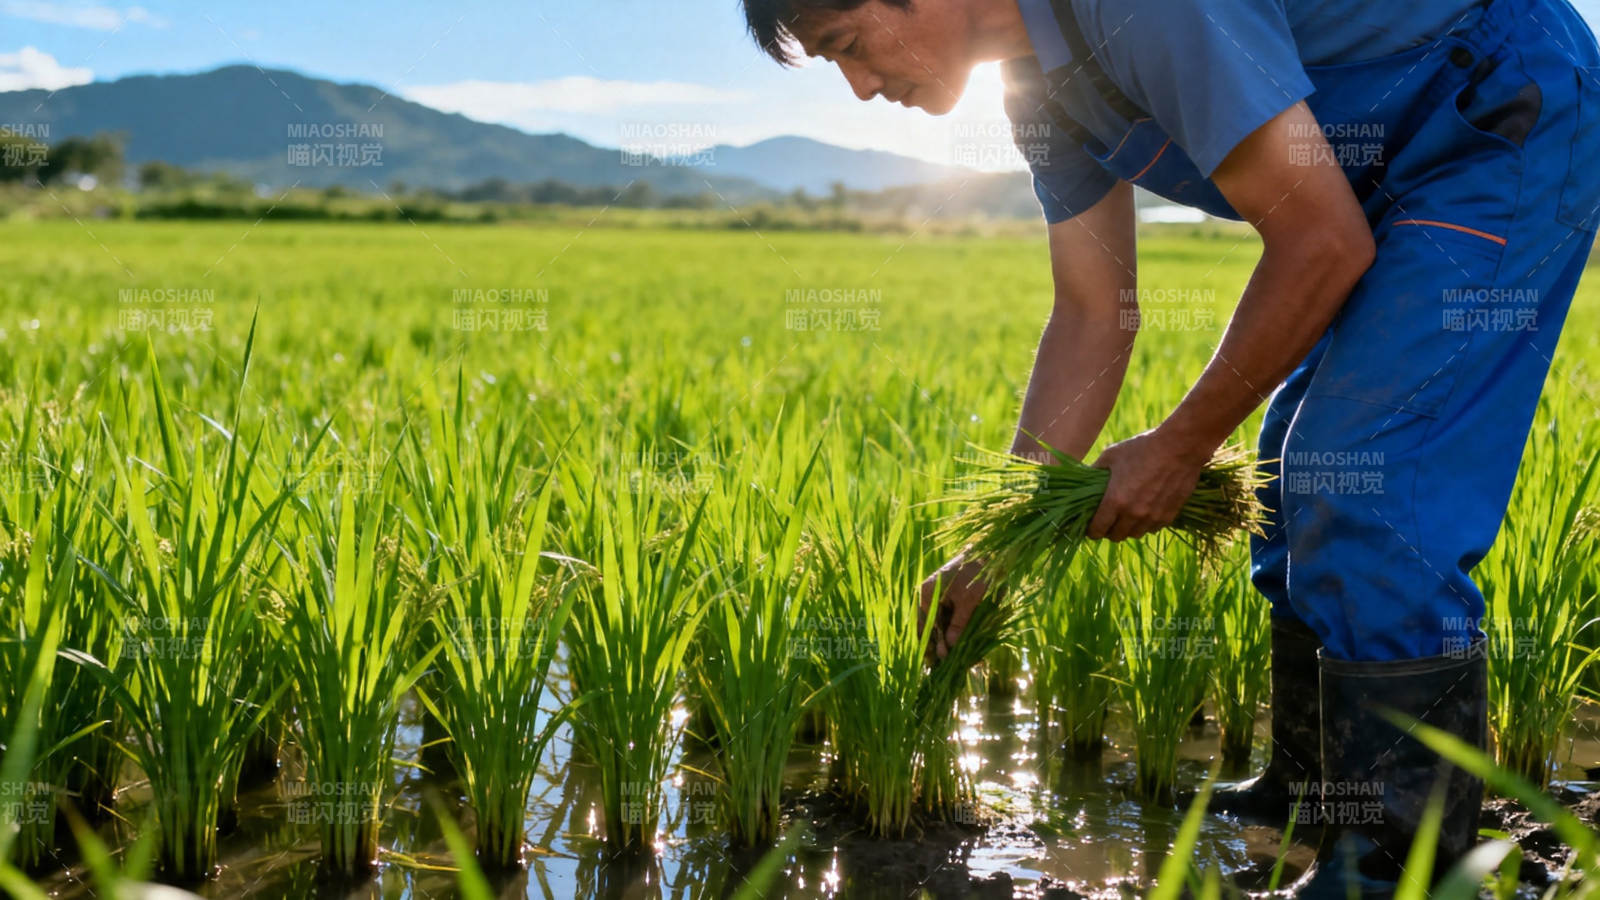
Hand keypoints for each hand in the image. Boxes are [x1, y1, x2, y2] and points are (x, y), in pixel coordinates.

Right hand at [918, 552, 999, 662]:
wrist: (990, 553)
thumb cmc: (978, 574)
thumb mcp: (969, 601)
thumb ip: (958, 625)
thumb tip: (947, 648)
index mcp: (927, 595)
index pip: (923, 627)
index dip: (928, 646)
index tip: (934, 664)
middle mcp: (930, 597)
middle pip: (931, 627)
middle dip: (939, 645)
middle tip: (944, 665)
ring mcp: (941, 598)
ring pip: (941, 625)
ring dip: (947, 640)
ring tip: (953, 658)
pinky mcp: (952, 599)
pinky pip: (950, 618)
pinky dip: (955, 630)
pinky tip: (961, 643)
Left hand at [1086, 427, 1210, 541]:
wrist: (1180, 447)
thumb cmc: (1142, 448)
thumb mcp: (1112, 455)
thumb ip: (1095, 471)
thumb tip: (1083, 480)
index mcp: (1115, 500)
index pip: (1097, 530)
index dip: (1091, 530)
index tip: (1090, 525)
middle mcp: (1133, 514)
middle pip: (1115, 536)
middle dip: (1108, 530)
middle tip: (1107, 521)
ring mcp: (1152, 516)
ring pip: (1134, 534)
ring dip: (1128, 528)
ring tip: (1126, 516)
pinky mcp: (1169, 515)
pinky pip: (1152, 529)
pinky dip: (1146, 524)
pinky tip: (1144, 512)